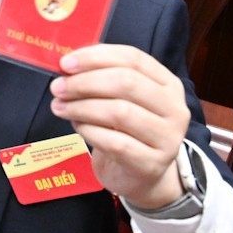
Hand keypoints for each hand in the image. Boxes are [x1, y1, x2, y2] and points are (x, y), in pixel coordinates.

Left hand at [51, 44, 191, 211]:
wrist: (139, 175)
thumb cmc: (125, 129)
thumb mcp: (118, 98)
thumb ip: (100, 77)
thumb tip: (66, 66)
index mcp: (167, 84)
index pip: (133, 58)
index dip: (95, 57)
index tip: (65, 63)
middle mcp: (175, 108)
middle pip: (126, 83)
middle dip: (84, 82)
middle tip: (58, 88)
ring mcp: (168, 138)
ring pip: (119, 112)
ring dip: (81, 107)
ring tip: (60, 107)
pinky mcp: (152, 164)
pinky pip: (115, 142)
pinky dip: (89, 131)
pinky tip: (78, 127)